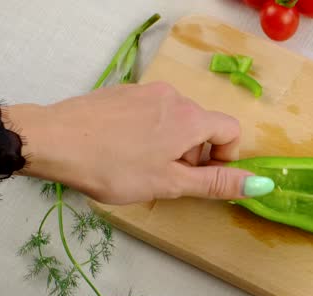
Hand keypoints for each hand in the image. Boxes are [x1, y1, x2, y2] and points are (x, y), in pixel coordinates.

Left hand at [5, 82, 273, 203]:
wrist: (52, 141)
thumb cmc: (114, 167)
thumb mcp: (169, 183)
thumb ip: (216, 183)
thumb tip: (260, 186)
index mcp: (190, 119)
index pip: (231, 131)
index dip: (226, 157)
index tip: (203, 178)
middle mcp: (174, 97)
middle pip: (203, 125)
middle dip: (196, 154)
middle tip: (168, 179)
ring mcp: (146, 92)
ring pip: (176, 120)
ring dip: (172, 144)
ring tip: (142, 167)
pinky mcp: (122, 92)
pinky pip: (151, 113)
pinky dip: (149, 132)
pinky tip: (123, 151)